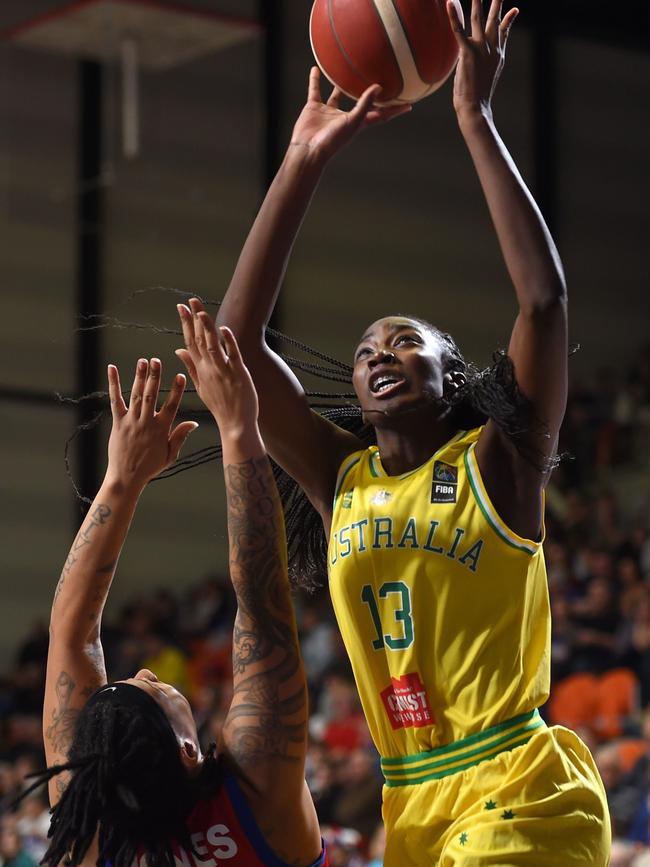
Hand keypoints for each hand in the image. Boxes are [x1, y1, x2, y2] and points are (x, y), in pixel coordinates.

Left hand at [106, 359, 196, 488]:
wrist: (127, 477)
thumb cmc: (150, 467)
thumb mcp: (170, 455)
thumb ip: (180, 436)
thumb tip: (194, 423)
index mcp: (161, 429)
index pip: (171, 405)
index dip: (176, 390)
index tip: (179, 376)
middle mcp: (146, 422)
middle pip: (151, 395)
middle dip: (154, 377)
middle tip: (157, 361)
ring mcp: (131, 421)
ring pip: (136, 395)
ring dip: (139, 376)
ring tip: (143, 361)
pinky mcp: (118, 422)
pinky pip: (115, 400)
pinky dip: (113, 384)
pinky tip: (112, 369)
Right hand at [176, 299, 258, 437]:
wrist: (235, 425)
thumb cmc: (221, 406)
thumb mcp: (201, 386)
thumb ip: (190, 366)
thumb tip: (178, 350)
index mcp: (200, 371)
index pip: (189, 342)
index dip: (186, 323)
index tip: (181, 307)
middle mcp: (209, 369)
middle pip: (198, 340)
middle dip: (193, 319)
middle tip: (189, 301)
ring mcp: (223, 372)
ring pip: (212, 346)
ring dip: (207, 328)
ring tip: (201, 311)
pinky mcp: (238, 375)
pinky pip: (233, 356)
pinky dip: (228, 343)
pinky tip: (224, 329)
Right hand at [289, 66, 410, 164]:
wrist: (309, 150)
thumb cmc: (333, 140)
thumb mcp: (353, 121)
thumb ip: (365, 104)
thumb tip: (379, 87)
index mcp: (359, 122)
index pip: (381, 114)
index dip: (395, 110)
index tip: (409, 104)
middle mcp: (345, 116)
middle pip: (361, 102)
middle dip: (370, 93)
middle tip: (380, 78)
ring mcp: (329, 112)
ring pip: (337, 94)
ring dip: (341, 83)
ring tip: (347, 68)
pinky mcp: (315, 108)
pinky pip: (315, 90)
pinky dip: (315, 80)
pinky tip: (316, 68)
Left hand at [447, 0, 517, 116]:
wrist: (475, 107)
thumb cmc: (476, 97)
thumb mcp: (483, 77)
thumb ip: (480, 63)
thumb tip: (471, 59)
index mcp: (497, 55)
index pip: (504, 32)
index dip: (509, 19)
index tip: (515, 10)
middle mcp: (491, 48)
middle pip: (494, 19)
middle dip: (497, 3)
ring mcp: (481, 49)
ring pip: (478, 18)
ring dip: (476, 2)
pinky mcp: (467, 52)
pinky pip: (459, 30)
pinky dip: (453, 16)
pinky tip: (449, 3)